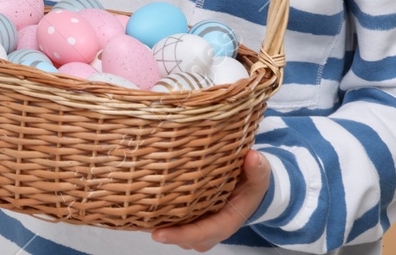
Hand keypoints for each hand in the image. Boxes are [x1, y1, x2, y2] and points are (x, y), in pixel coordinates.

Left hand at [150, 150, 269, 249]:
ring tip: (136, 213)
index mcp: (227, 221)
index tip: (158, 234)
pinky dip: (160, 217)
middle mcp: (211, 228)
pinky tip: (140, 205)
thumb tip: (253, 157)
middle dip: (164, 233)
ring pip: (178, 233)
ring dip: (160, 226)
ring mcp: (200, 225)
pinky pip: (174, 222)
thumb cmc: (252, 182)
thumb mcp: (259, 175)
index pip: (203, 233)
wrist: (251, 188)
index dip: (181, 235)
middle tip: (139, 222)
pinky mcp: (191, 217)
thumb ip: (258, 169)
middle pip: (186, 238)